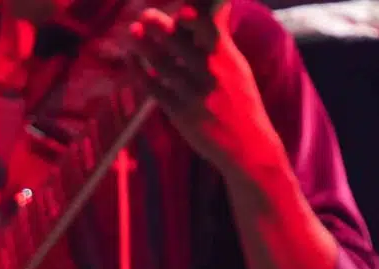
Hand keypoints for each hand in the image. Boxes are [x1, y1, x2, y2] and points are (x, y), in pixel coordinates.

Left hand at [130, 3, 283, 181]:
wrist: (247, 146)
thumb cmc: (240, 103)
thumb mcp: (238, 69)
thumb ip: (221, 43)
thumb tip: (217, 9)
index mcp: (228, 59)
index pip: (210, 32)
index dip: (194, 21)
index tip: (182, 12)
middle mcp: (211, 74)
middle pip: (180, 45)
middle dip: (161, 27)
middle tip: (145, 14)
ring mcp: (195, 94)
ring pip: (163, 64)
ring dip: (145, 46)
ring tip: (133, 31)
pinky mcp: (180, 113)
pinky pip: (154, 88)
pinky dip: (140, 71)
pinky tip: (131, 58)